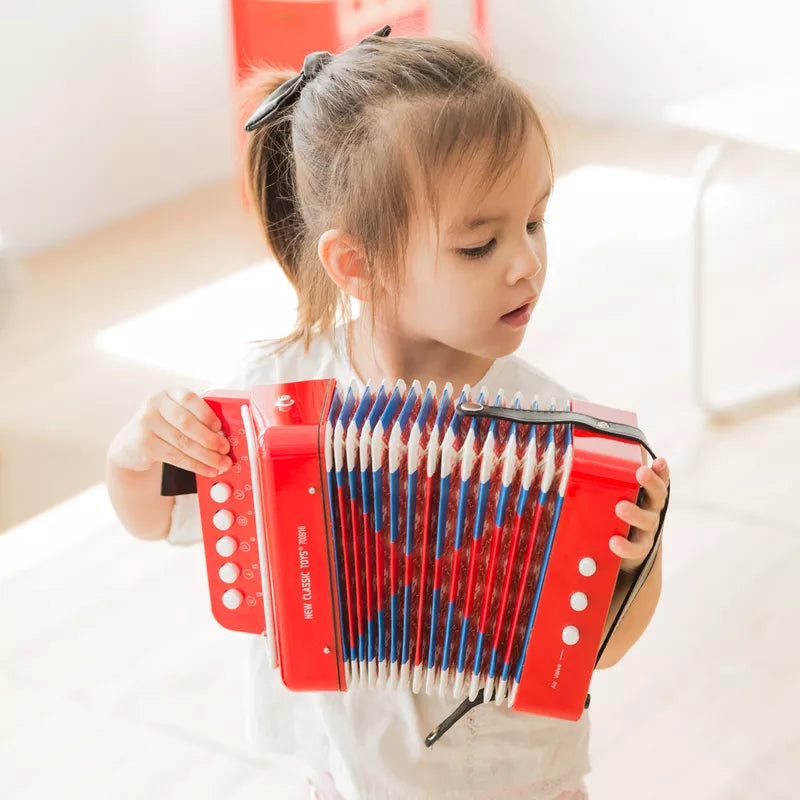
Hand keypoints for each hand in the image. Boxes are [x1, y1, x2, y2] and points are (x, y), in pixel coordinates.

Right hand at [108, 389, 231, 478]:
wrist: (131, 446)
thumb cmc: (164, 428)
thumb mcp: (176, 416)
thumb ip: (196, 419)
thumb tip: (223, 436)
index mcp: (169, 393)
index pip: (189, 398)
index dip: (206, 413)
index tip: (220, 427)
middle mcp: (155, 405)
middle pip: (187, 423)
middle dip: (210, 439)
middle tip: (226, 449)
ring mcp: (146, 424)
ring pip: (183, 443)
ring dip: (207, 456)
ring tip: (222, 463)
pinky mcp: (144, 445)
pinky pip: (176, 457)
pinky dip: (195, 465)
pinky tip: (208, 470)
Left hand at [609, 456, 669, 572]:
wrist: (616, 548)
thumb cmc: (610, 512)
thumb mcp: (609, 495)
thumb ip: (602, 480)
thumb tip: (576, 456)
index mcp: (645, 493)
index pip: (657, 479)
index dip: (660, 470)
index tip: (658, 460)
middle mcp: (650, 509)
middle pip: (658, 495)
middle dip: (651, 482)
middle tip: (641, 472)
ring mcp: (646, 529)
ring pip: (648, 520)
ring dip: (635, 513)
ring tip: (620, 507)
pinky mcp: (639, 549)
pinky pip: (636, 548)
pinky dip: (626, 546)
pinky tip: (614, 542)